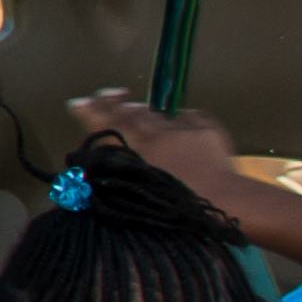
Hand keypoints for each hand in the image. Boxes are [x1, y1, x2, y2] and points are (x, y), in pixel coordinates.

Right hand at [65, 91, 245, 195]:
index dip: (91, 114)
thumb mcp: (140, 195)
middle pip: (130, 116)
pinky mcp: (207, 132)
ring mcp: (183, 131)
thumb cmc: (180, 208)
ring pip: (157, 115)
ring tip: (131, 103)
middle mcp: (157, 136)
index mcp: (139, 153)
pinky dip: (181, 116)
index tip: (77, 102)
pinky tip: (178, 113)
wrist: (224, 201)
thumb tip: (102, 168)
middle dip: (113, 104)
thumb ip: (121, 179)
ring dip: (142, 109)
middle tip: (102, 93)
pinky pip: (190, 117)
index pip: (109, 128)